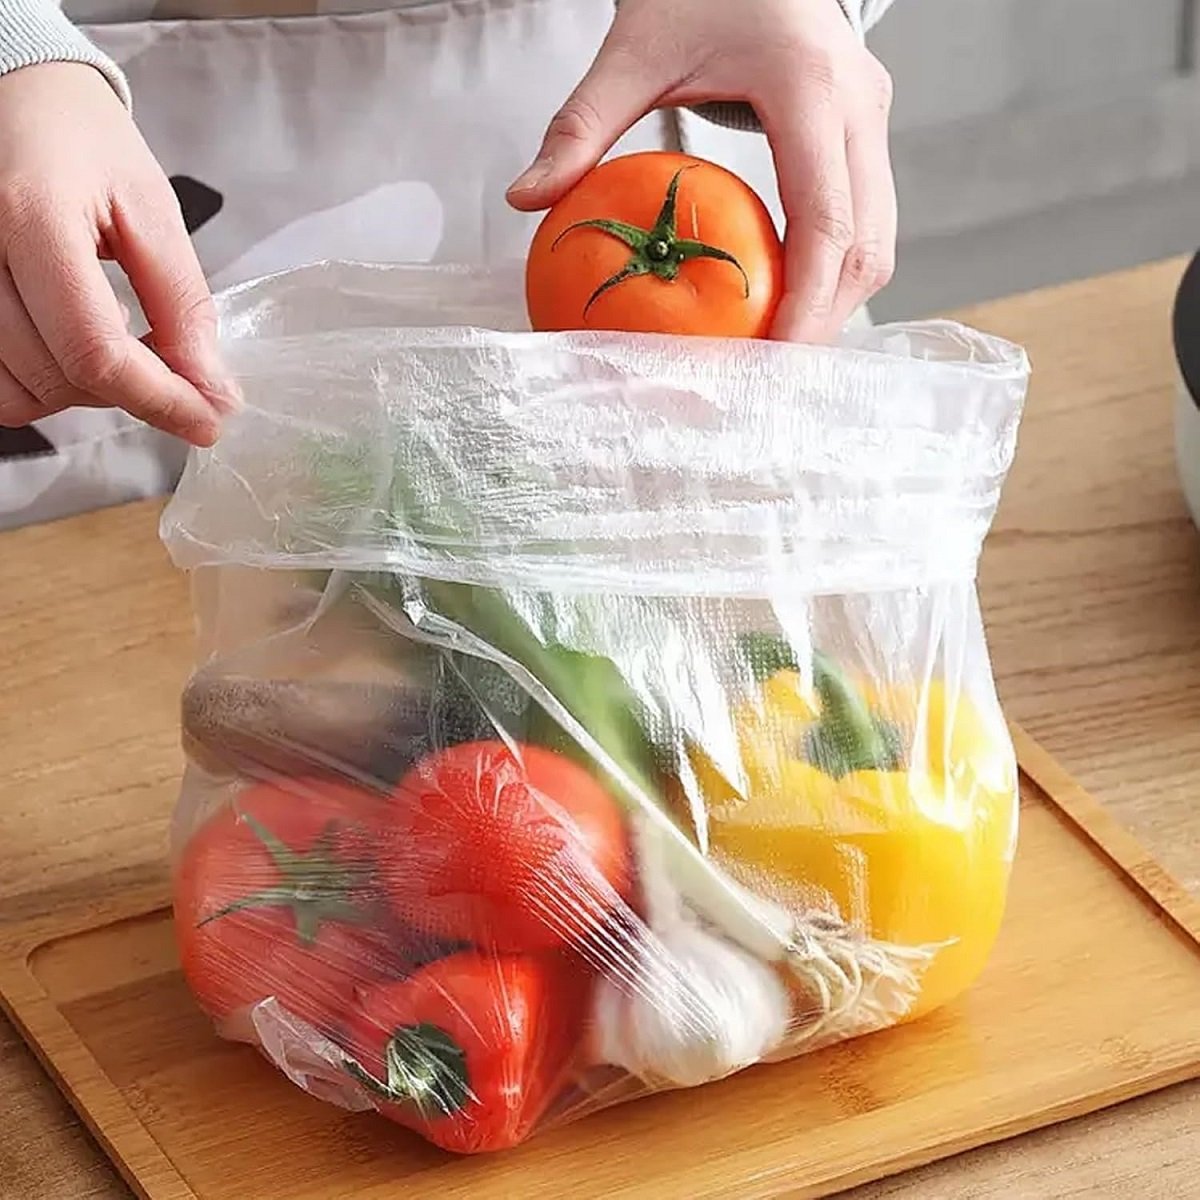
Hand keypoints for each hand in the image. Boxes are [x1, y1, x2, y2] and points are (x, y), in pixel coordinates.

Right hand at [0, 63, 235, 445]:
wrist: (14, 95)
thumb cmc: (80, 140)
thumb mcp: (151, 208)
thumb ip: (181, 302)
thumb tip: (209, 386)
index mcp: (31, 217)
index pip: (95, 350)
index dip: (160, 398)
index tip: (208, 419)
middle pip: (58, 379)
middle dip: (129, 390)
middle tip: (169, 365)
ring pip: (18, 393)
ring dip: (81, 392)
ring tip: (115, 346)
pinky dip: (38, 384)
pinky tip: (70, 346)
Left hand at [507, 0, 895, 343]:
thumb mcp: (633, 47)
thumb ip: (580, 124)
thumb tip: (525, 198)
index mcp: (808, 86)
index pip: (825, 217)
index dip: (809, 301)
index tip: (775, 359)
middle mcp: (859, 104)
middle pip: (867, 242)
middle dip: (826, 320)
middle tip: (772, 376)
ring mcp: (872, 116)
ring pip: (877, 237)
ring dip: (835, 302)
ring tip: (778, 350)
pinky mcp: (866, 129)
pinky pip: (864, 217)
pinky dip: (832, 269)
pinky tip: (786, 300)